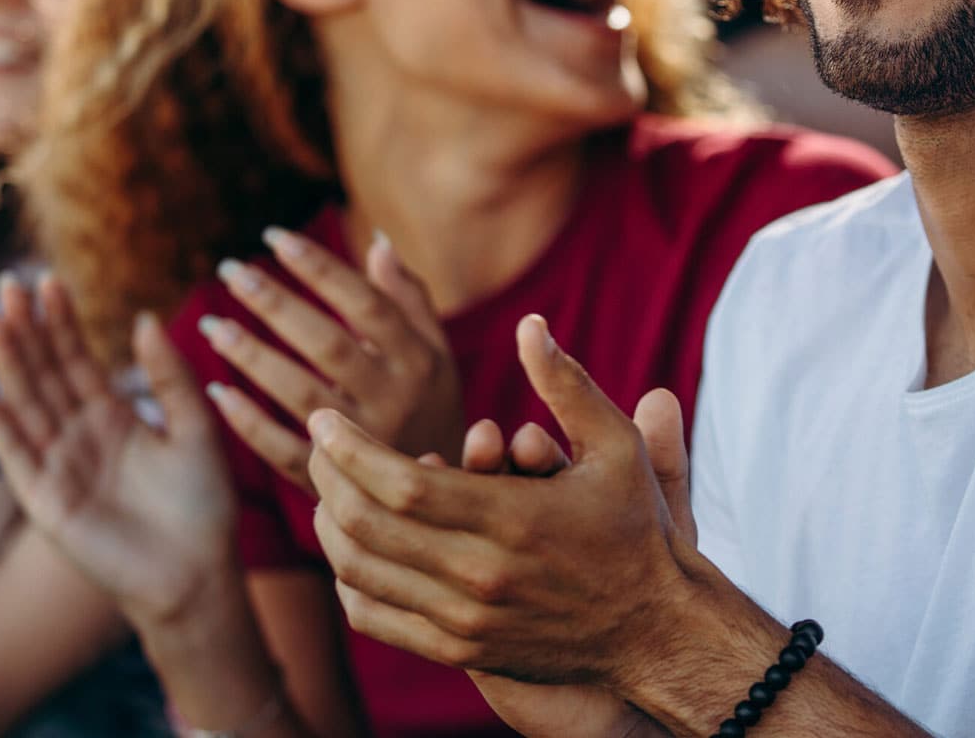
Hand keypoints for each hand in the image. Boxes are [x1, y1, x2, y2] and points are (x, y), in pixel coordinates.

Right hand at [0, 275, 238, 624]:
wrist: (197, 574)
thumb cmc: (203, 507)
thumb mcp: (195, 429)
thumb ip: (170, 377)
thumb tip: (145, 316)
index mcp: (114, 418)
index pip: (79, 360)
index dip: (63, 322)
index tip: (49, 281)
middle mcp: (79, 437)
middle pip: (45, 373)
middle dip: (27, 330)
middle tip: (10, 283)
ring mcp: (58, 466)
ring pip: (26, 402)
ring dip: (7, 360)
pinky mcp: (44, 498)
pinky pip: (14, 450)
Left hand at [198, 227, 463, 493]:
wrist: (442, 499)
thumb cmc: (431, 410)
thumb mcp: (436, 354)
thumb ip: (409, 298)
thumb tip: (377, 240)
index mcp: (418, 361)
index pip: (365, 303)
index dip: (320, 267)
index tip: (273, 236)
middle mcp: (394, 400)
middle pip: (327, 343)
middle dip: (275, 304)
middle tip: (229, 269)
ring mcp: (364, 445)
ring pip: (300, 395)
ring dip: (252, 359)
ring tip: (213, 326)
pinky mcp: (335, 483)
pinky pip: (283, 451)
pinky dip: (248, 424)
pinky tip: (216, 392)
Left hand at [305, 314, 699, 693]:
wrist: (656, 630)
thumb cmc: (638, 529)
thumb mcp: (618, 447)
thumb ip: (568, 384)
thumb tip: (529, 323)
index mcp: (513, 520)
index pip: (400, 484)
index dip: (350, 449)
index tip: (325, 418)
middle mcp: (481, 575)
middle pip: (366, 526)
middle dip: (326, 477)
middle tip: (318, 441)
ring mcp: (466, 620)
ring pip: (361, 573)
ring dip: (329, 525)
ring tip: (327, 485)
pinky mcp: (460, 650)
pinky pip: (375, 618)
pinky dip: (347, 581)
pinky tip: (350, 547)